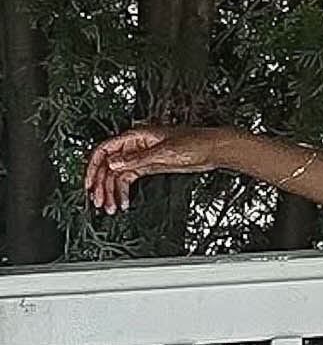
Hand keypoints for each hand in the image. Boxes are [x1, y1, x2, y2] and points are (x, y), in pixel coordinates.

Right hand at [84, 124, 228, 214]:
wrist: (212, 149)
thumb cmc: (194, 143)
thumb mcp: (163, 153)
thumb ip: (137, 159)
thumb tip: (114, 164)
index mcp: (135, 136)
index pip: (104, 151)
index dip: (93, 168)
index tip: (89, 184)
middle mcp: (135, 146)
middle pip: (108, 165)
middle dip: (101, 184)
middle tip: (98, 201)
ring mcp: (142, 157)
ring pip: (117, 175)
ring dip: (111, 191)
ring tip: (110, 208)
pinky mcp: (149, 166)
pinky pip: (129, 179)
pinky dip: (124, 192)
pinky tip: (123, 203)